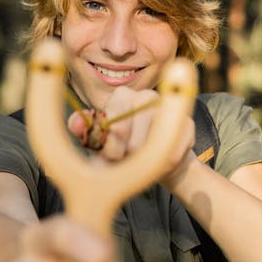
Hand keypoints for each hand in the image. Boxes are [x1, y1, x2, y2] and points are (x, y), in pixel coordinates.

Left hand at [68, 86, 194, 184]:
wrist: (154, 161)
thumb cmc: (122, 150)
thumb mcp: (99, 144)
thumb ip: (84, 132)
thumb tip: (74, 124)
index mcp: (122, 96)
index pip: (117, 118)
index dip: (113, 144)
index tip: (112, 158)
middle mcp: (146, 96)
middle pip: (137, 133)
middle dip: (130, 155)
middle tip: (126, 162)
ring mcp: (170, 108)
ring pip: (156, 143)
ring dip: (147, 161)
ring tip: (142, 162)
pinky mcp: (188, 124)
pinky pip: (175, 151)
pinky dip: (165, 165)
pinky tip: (160, 163)